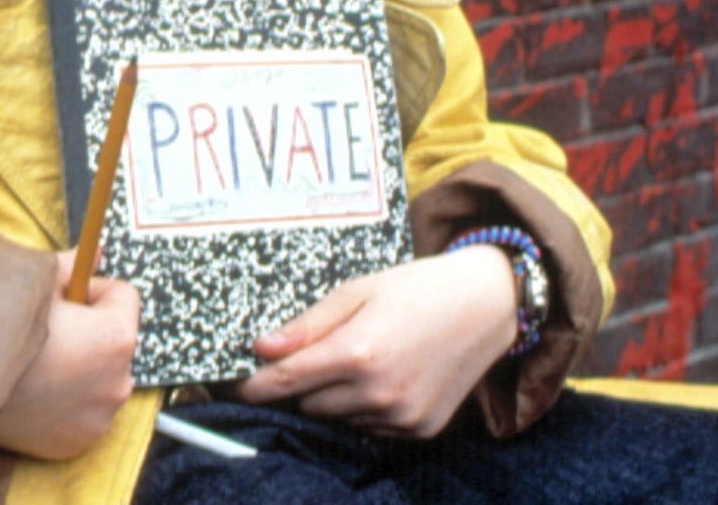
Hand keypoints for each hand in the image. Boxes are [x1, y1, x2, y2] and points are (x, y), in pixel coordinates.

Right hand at [0, 252, 140, 459]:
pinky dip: (67, 401)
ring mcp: (100, 417)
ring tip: (37, 363)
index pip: (123, 296)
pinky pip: (83, 410)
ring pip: (100, 376)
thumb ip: (71, 265)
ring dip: (81, 368)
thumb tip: (94, 252)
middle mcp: (119, 381)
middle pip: (114, 340)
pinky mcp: (79, 442)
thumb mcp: (33, 283)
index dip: (90, 288)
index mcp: (115, 337)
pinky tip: (34, 392)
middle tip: (47, 332)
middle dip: (89, 331)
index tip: (63, 298)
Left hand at [227, 245, 515, 438]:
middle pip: (307, 404)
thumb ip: (306, 325)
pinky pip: (370, 427)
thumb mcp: (355, 291)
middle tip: (318, 352)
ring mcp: (402, 416)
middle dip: (301, 383)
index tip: (231, 386)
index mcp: (357, 353)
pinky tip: (385, 375)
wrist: (486, 305)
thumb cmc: (415, 288)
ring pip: (337, 419)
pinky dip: (365, 408)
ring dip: (334, 397)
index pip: (284, 383)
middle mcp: (379, 392)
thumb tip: (260, 347)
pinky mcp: (421, 429)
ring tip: (362, 357)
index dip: (252, 386)